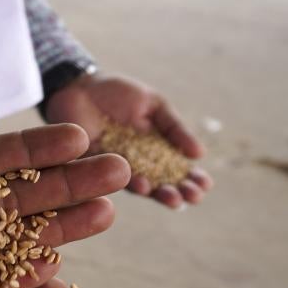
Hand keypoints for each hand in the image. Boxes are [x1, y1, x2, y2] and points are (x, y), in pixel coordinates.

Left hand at [45, 74, 213, 208]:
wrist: (81, 88)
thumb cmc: (119, 95)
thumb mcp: (154, 106)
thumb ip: (174, 129)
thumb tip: (200, 154)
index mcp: (155, 150)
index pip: (178, 170)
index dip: (193, 179)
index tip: (206, 185)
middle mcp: (138, 165)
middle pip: (163, 184)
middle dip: (180, 192)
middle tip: (193, 197)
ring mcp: (116, 169)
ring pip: (142, 187)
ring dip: (159, 194)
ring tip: (174, 199)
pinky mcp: (94, 168)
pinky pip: (113, 178)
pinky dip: (131, 183)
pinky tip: (145, 185)